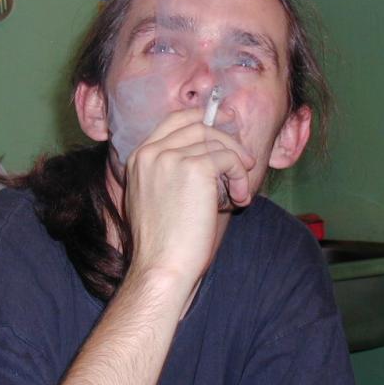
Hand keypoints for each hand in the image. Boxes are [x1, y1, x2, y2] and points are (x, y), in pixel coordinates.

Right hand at [123, 108, 255, 288]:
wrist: (162, 267)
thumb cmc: (164, 244)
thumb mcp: (156, 199)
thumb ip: (170, 173)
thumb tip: (209, 157)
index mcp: (138, 158)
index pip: (174, 120)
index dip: (202, 118)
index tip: (224, 123)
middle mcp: (151, 152)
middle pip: (198, 125)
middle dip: (227, 140)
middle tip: (245, 159)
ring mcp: (171, 157)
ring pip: (217, 143)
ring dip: (237, 165)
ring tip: (241, 192)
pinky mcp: (195, 168)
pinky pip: (229, 159)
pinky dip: (241, 177)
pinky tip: (241, 198)